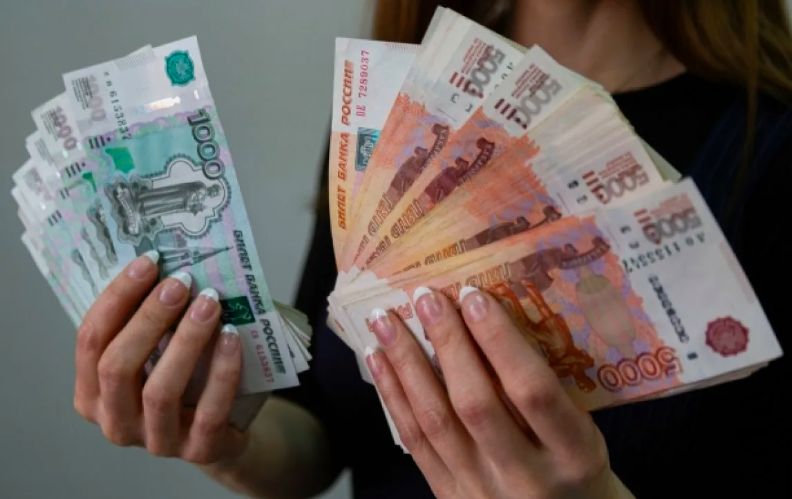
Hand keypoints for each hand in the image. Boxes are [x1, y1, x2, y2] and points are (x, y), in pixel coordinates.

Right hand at [73, 251, 247, 463]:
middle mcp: (115, 421)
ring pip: (160, 391)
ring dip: (185, 340)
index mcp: (92, 393)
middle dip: (149, 318)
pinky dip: (222, 371)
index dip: (117, 298)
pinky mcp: (199, 450)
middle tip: (180, 282)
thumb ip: (151, 320)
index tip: (148, 262)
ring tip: (209, 303)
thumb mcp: (157, 352)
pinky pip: (209, 411)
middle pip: (118, 367)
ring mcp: (156, 441)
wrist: (224, 429)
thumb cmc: (184, 378)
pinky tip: (231, 337)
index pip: (90, 341)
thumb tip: (169, 263)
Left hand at [366, 287, 632, 498]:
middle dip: (447, 343)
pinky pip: (415, 441)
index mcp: (573, 454)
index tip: (474, 297)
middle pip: (475, 403)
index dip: (500, 341)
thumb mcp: (584, 433)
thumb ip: (547, 389)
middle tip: (426, 298)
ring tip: (385, 320)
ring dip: (406, 363)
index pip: (533, 391)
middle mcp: (525, 477)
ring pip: (435, 420)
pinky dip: (394, 395)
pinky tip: (379, 360)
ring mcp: (481, 491)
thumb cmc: (576, 468)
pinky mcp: (448, 497)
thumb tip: (490, 316)